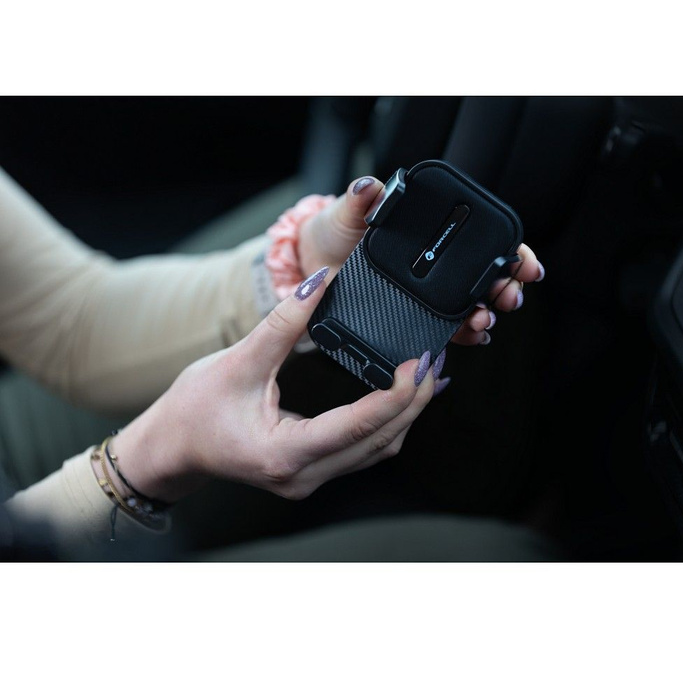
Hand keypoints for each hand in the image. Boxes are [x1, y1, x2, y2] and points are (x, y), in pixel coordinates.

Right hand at [109, 267, 435, 503]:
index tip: (420, 362)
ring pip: (376, 450)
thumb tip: (319, 283)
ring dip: (404, 414)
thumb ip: (283, 323)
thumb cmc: (193, 412)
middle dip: (412, 402)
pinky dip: (386, 422)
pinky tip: (399, 397)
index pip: (357, 426)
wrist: (171, 448)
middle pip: (379, 442)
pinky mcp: (311, 468)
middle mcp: (304, 475)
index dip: (397, 394)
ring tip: (428, 376)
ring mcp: (310, 477)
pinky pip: (362, 450)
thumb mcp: (237, 362)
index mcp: (284, 454)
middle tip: (434, 361)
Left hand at [297, 175, 545, 347]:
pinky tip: (472, 336)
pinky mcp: (413, 316)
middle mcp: (434, 264)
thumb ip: (361, 200)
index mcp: (429, 233)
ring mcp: (426, 293)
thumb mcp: (347, 212)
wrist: (312, 265)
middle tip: (507, 296)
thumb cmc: (334, 232)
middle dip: (504, 288)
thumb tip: (371, 186)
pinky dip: (464, 334)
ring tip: (484, 319)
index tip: (522, 260)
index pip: (479, 239)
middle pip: (484, 276)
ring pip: (470, 305)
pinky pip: (446, 327)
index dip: (508, 249)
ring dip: (485, 314)